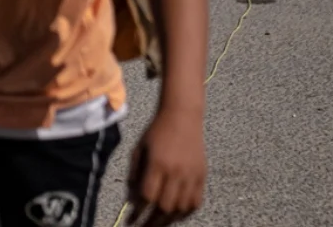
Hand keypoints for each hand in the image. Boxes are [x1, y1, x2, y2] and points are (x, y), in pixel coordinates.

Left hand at [126, 108, 206, 225]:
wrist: (182, 116)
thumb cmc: (156, 131)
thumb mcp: (139, 149)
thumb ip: (135, 174)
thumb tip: (132, 199)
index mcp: (158, 163)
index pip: (147, 196)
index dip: (138, 212)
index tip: (130, 220)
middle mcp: (176, 171)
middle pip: (165, 207)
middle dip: (152, 222)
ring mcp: (191, 175)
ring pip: (181, 208)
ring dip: (168, 220)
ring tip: (157, 224)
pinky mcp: (202, 175)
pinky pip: (196, 202)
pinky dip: (185, 213)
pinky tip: (175, 216)